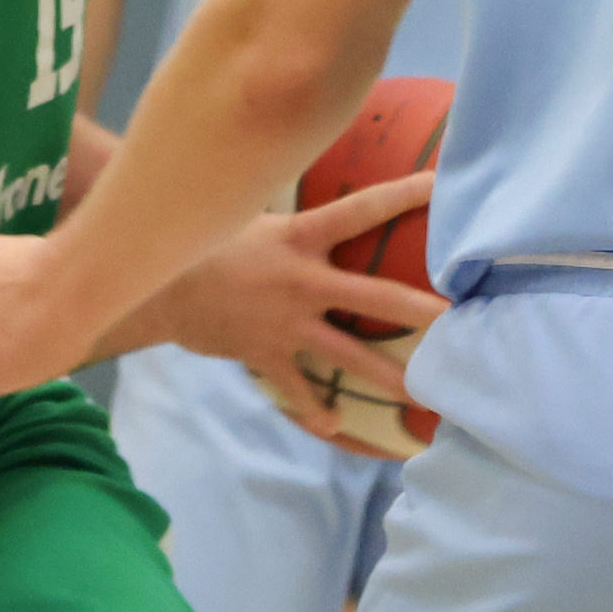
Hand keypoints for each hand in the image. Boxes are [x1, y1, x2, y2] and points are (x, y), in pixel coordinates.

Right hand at [131, 172, 444, 457]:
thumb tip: (310, 185)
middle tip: (458, 320)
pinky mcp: (264, 353)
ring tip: (424, 395)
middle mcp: (300, 282)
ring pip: (347, 354)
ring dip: (387, 376)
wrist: (154, 287)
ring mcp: (284, 323)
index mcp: (298, 239)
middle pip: (372, 296)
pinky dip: (313, 409)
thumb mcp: (249, 219)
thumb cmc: (206, 246)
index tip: (442, 185)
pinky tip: (335, 426)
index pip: (359, 211)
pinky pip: (295, 388)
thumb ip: (292, 216)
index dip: (401, 195)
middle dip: (418, 309)